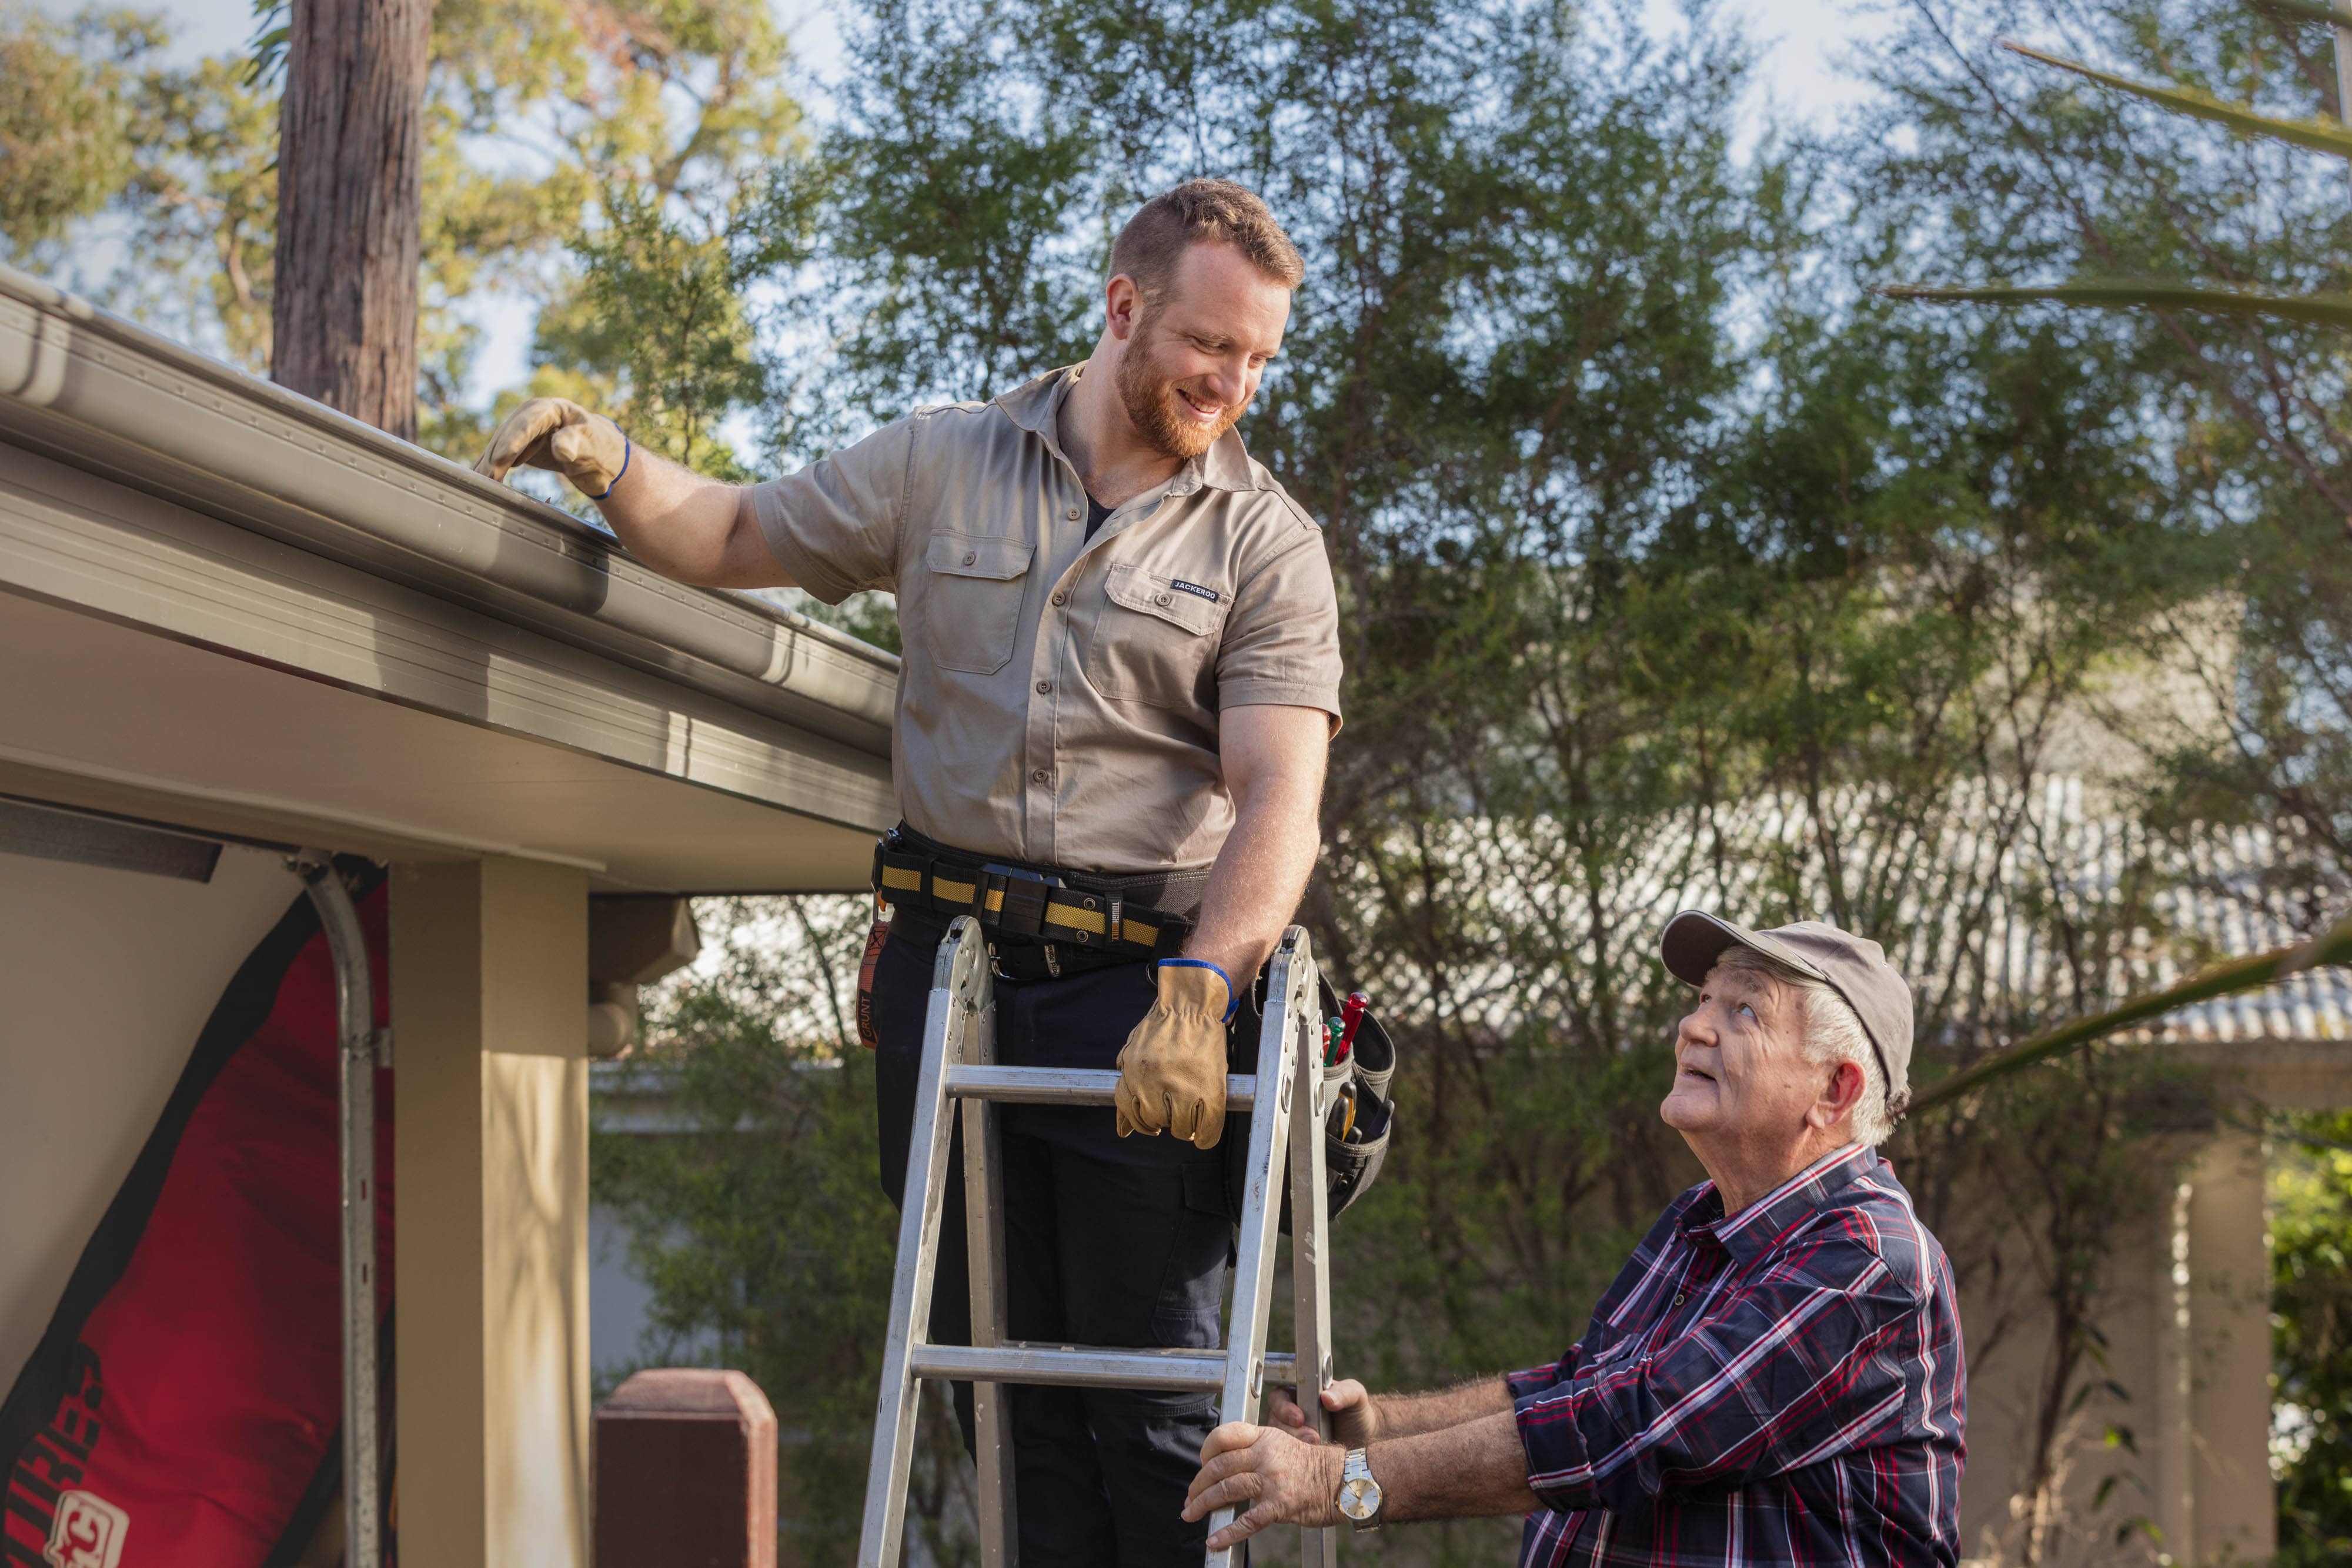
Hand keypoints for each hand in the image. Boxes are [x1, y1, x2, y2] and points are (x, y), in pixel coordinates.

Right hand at [473, 397, 629, 497]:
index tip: (502, 457)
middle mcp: (531, 416)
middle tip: (488, 477)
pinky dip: (490, 468)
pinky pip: (500, 456)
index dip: (514, 439)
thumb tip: (562, 449)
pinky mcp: (517, 446)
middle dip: (497, 455)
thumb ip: (576, 444)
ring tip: (481, 483)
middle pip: (509, 434)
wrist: (597, 453)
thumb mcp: (591, 445)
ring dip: (489, 464)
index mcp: (550, 409)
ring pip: (500, 445)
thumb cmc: (597, 446)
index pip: (529, 422)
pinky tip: (480, 480)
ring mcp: (521, 430)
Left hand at [1114, 961, 1229, 1149]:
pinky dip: (1206, 1136)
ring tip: (1191, 1113)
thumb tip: (1122, 1131)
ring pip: (1181, 1129)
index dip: (1142, 1122)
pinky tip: (1205, 1134)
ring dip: (1185, 1127)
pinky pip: (1208, 1126)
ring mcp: (1184, 1085)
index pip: (1130, 1113)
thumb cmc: (1161, 1028)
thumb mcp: (1133, 1053)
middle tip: (1174, 1111)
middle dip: (1164, 1121)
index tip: (1154, 1123)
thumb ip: (1126, 1088)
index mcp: (1134, 1072)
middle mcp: (1155, 1081)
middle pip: (1156, 1122)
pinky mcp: (1210, 1087)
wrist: (1192, 1005)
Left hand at [1183, 1422, 1341, 1548]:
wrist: (1344, 1480)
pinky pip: (1247, 1520)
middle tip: (1190, 1498)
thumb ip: (1255, 1451)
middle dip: (1198, 1485)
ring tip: (1192, 1514)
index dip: (1205, 1452)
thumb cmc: (1313, 1467)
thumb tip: (1223, 1468)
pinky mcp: (1280, 1504)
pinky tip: (1215, 1541)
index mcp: (1264, 1437)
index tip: (1200, 1467)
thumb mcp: (1282, 1446)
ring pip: (1227, 1489)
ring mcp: (1272, 1479)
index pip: (1223, 1436)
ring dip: (1204, 1504)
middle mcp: (1266, 1454)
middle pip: (1219, 1466)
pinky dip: (1227, 1532)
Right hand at [1268, 1377, 1377, 1448]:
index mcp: (1299, 1393)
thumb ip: (1344, 1392)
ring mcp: (1292, 1435)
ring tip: (1317, 1445)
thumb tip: (1326, 1397)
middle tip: (1312, 1437)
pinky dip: (1297, 1458)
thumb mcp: (1355, 1396)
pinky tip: (1313, 1459)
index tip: (1299, 1418)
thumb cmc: (1356, 1413)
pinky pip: (1287, 1456)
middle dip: (1291, 1430)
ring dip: (1295, 1444)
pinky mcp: (1295, 1455)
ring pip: (1279, 1440)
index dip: (1284, 1406)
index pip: (1279, 1396)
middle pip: (1275, 1420)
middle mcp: (1290, 1413)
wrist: (1365, 1440)